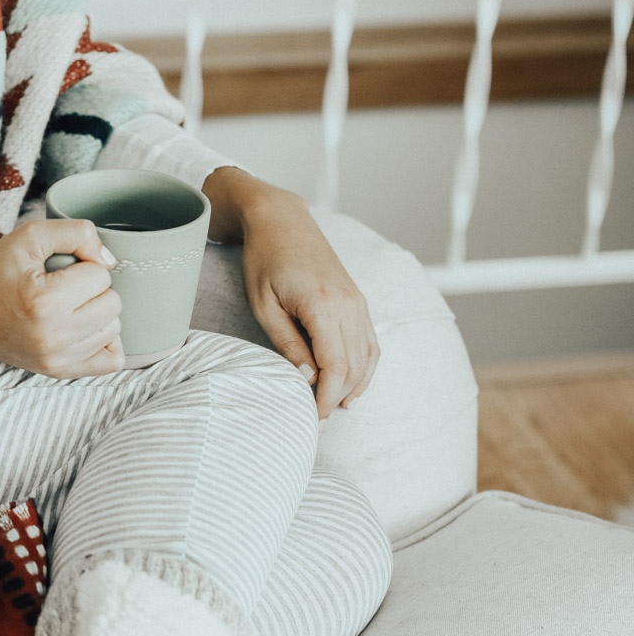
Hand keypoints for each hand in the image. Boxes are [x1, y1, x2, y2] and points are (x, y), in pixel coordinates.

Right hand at [0, 219, 123, 376]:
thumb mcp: (31, 235)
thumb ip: (77, 233)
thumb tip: (109, 260)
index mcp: (46, 301)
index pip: (101, 276)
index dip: (84, 264)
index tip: (61, 268)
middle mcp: (54, 336)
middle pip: (113, 304)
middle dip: (93, 289)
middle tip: (65, 286)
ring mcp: (57, 359)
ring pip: (113, 330)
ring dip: (98, 313)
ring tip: (69, 305)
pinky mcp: (58, 371)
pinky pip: (110, 362)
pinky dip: (104, 342)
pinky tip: (84, 327)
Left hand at [202, 167, 379, 419]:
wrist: (281, 220)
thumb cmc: (265, 260)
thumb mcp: (264, 306)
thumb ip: (287, 344)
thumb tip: (307, 379)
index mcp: (324, 306)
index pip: (336, 367)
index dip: (325, 397)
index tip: (311, 415)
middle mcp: (349, 305)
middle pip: (355, 367)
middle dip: (336, 396)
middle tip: (314, 414)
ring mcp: (357, 301)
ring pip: (367, 356)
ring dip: (353, 385)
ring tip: (333, 405)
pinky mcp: (358, 299)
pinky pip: (370, 341)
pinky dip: (365, 366)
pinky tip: (352, 384)